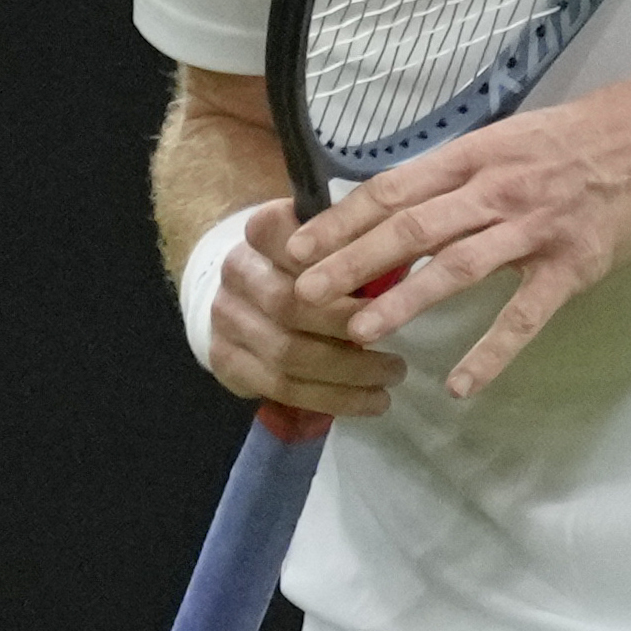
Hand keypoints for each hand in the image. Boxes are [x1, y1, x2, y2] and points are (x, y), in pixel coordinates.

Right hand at [202, 200, 408, 419]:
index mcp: (264, 229)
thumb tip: (406, 265)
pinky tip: (370, 402)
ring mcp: (226, 316)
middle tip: (399, 350)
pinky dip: (332, 399)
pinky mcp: (225, 358)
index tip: (388, 288)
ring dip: (348, 372)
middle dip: (349, 330)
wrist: (248, 293)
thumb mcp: (331, 241)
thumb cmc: (308, 264)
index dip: (342, 268)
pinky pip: (281, 387)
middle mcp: (237, 269)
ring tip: (392, 377)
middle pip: (292, 305)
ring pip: (289, 353)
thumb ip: (359, 248)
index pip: (301, 244)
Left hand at [281, 63, 630, 399]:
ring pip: (456, 267)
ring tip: (359, 330)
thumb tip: (406, 199)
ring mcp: (536, 228)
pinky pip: (526, 315)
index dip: (341, 218)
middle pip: (410, 226)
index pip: (393, 187)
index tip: (297, 244)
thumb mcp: (517, 136)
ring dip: (403, 299)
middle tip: (304, 292)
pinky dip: (492, 350)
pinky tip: (461, 384)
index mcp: (478, 154)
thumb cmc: (594, 134)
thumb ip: (465, 170)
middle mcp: (497, 188)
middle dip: (351, 260)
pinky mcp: (575, 264)